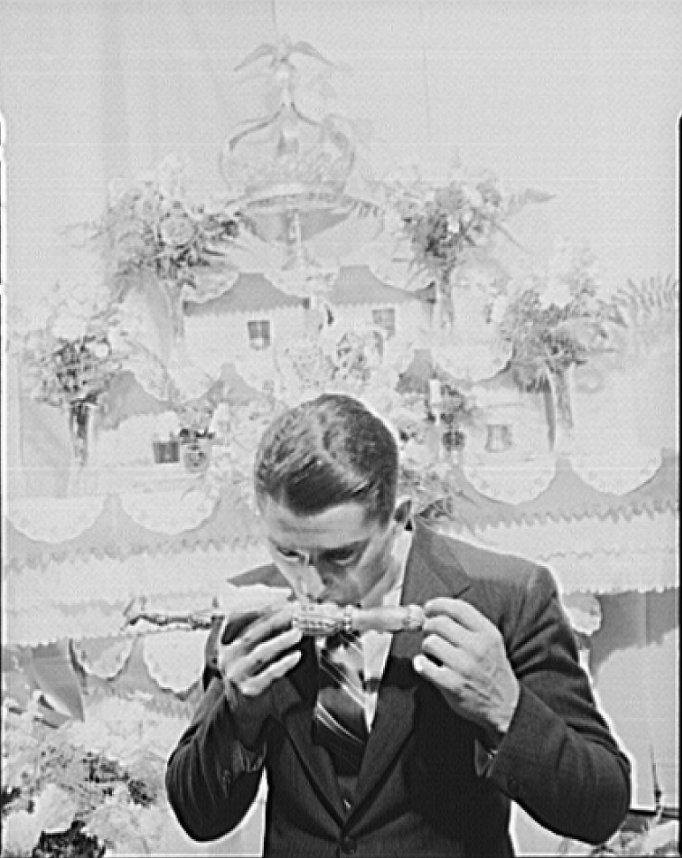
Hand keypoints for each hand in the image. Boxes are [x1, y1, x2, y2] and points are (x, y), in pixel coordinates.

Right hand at [218, 603, 302, 703]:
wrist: (241, 710)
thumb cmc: (249, 670)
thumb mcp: (244, 648)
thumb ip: (258, 626)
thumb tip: (285, 604)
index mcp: (224, 641)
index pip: (237, 616)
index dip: (259, 604)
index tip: (281, 597)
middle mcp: (227, 656)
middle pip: (253, 632)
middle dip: (277, 619)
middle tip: (296, 611)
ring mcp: (237, 674)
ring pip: (262, 652)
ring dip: (283, 640)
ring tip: (299, 631)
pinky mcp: (249, 689)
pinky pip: (269, 673)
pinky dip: (284, 663)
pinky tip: (297, 655)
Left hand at [413, 597, 518, 738]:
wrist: (505, 705)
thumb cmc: (492, 670)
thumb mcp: (491, 641)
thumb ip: (468, 625)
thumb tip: (435, 610)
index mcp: (487, 633)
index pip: (458, 608)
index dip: (438, 604)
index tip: (429, 608)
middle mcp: (477, 648)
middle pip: (439, 623)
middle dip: (429, 626)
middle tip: (429, 634)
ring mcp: (465, 667)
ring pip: (430, 642)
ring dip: (426, 646)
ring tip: (433, 653)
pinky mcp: (453, 685)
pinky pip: (424, 666)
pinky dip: (420, 664)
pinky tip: (426, 665)